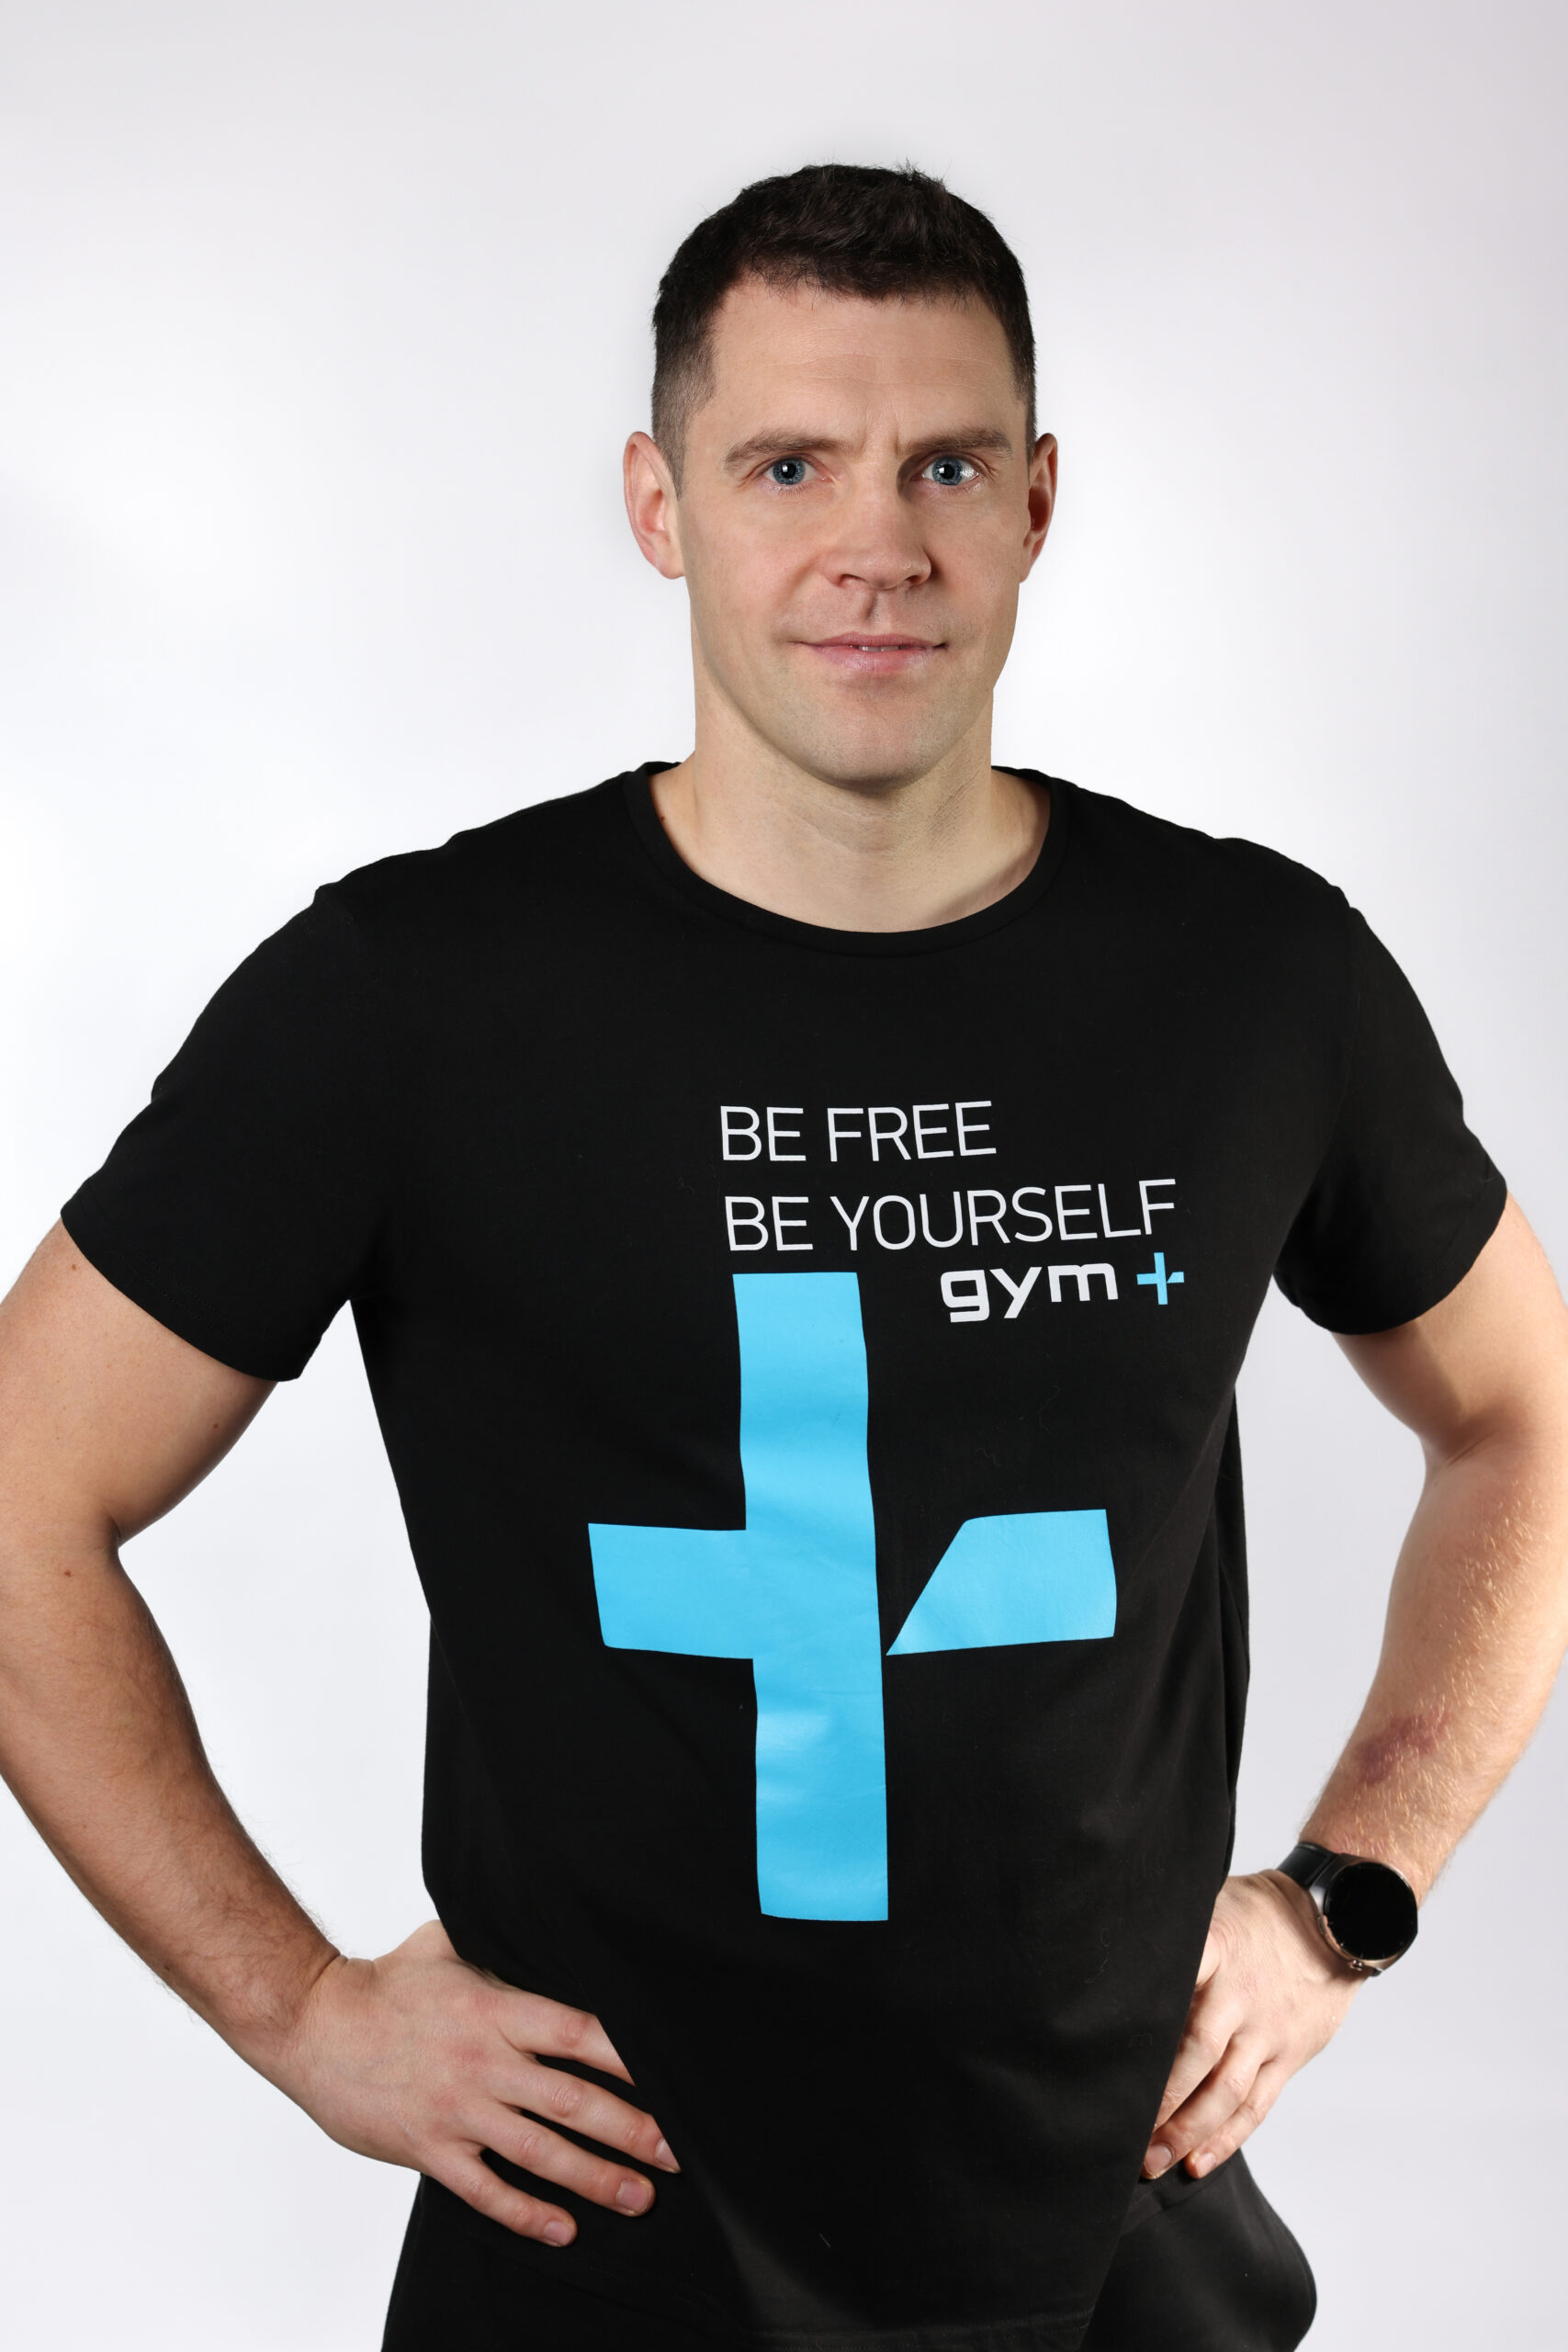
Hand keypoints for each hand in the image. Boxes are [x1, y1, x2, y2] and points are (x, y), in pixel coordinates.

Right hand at [260, 1919, 677, 2244]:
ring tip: (640, 2197)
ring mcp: (458, 2111)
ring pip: (539, 2152)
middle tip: (679, 2155)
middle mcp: (485, 2063)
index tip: (674, 2076)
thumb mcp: (447, 1944)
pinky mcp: (428, 2149)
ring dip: (594, 2178)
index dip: (630, 2058)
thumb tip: (543, 1916)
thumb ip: (499, 1942)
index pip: (580, 2032)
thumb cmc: (384, 1981)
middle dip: (633, 2129)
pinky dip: (526, 2212)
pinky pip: (485, 2189)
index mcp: (496, 2009)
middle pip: (573, 2101)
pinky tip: (563, 2229)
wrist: (313, 2024)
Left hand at [1143, 1871, 1359, 2181]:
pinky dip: (1227, 2137)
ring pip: (1226, 2090)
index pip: (1173, 1987)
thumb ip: (1176, 1941)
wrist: (1337, 1924)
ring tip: (1152, 2163)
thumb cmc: (1257, 1916)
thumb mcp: (1213, 1906)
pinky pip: (1257, 2104)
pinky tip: (1198, 2161)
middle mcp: (1241, 1994)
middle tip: (1122, 2134)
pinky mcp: (1289, 2055)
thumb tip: (1116, 1959)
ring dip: (1187, 2131)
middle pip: (1196, 2053)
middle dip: (1159, 2100)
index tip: (1109, 2060)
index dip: (1145, 2028)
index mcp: (1215, 1948)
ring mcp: (1268, 2029)